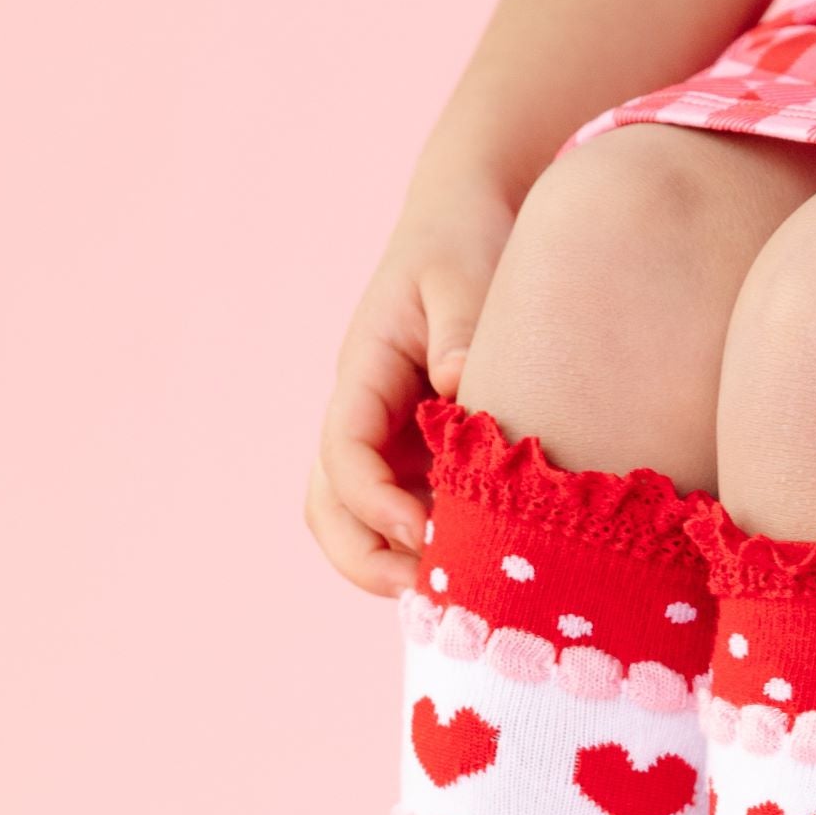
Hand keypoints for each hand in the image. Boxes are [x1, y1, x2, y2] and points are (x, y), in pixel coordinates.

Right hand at [306, 166, 516, 595]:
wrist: (474, 220)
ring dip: (394, 564)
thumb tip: (463, 387)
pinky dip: (433, 550)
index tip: (425, 530)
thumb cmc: (467, 242)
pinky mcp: (422, 458)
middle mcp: (366, 417)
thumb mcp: (463, 272)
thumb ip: (462, 327)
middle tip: (432, 593)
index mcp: (365, 374)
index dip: (375, 503)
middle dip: (368, 558)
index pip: (343, 453)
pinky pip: (410, 517)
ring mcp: (390, 443)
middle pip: (330, 507)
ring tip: (458, 593)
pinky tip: (484, 567)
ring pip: (361, 523)